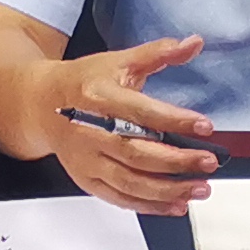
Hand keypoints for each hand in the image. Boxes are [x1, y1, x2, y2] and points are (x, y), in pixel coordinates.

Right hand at [45, 35, 217, 213]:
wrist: (42, 105)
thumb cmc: (83, 82)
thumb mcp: (119, 60)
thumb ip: (158, 53)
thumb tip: (193, 44)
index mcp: (99, 97)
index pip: (141, 112)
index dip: (175, 120)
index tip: (204, 125)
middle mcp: (91, 132)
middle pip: (137, 153)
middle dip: (177, 162)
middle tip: (208, 161)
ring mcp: (88, 160)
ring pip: (130, 181)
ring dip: (168, 189)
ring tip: (199, 188)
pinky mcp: (87, 179)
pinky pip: (120, 198)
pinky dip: (149, 205)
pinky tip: (175, 204)